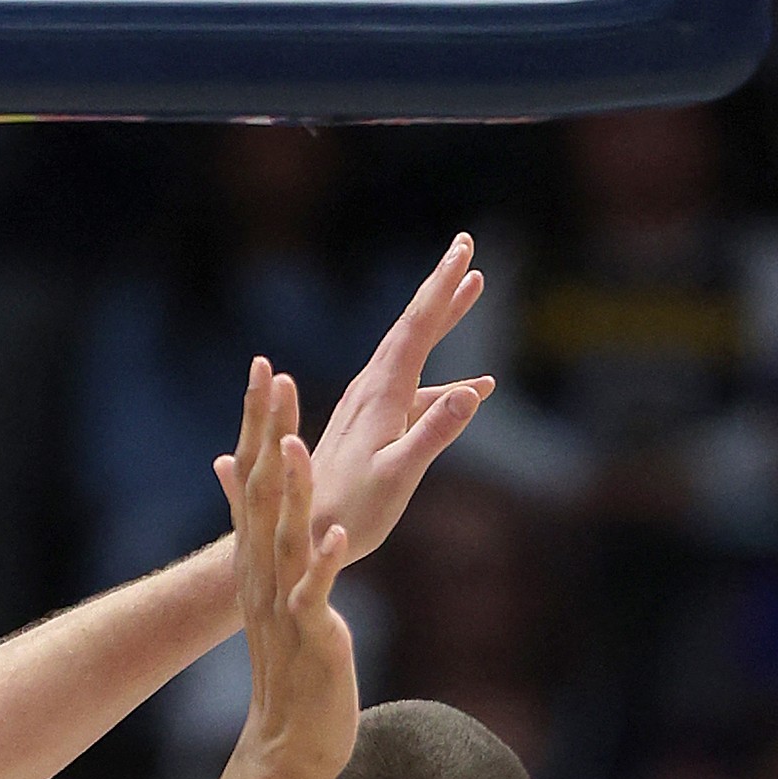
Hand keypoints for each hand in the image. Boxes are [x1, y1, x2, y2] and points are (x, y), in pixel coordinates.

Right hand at [212, 363, 358, 778]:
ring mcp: (283, 599)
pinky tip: (336, 534)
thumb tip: (229, 473)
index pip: (256, 476)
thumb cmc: (293, 659)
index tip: (264, 368)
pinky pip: (314, 592)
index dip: (259, 422)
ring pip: (285, 535)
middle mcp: (265, 570)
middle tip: (272, 376)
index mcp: (260, 555)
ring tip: (298, 444)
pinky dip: (324, 562)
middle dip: (269, 432)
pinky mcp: (308, 632)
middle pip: (264, 491)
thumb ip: (251, 528)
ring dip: (293, 490)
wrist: (290, 735)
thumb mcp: (271, 584)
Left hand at [306, 233, 494, 562]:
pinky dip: (447, 379)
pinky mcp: (373, 427)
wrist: (301, 532)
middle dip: (442, 286)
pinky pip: (417, 389)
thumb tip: (473, 391)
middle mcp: (372, 390)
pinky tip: (476, 388)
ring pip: (413, 351)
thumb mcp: (398, 475)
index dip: (442, 288)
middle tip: (466, 245)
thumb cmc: (349, 511)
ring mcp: (371, 407)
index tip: (464, 249)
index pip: (416, 327)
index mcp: (381, 394)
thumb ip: (433, 433)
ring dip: (443, 319)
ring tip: (472, 290)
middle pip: (412, 326)